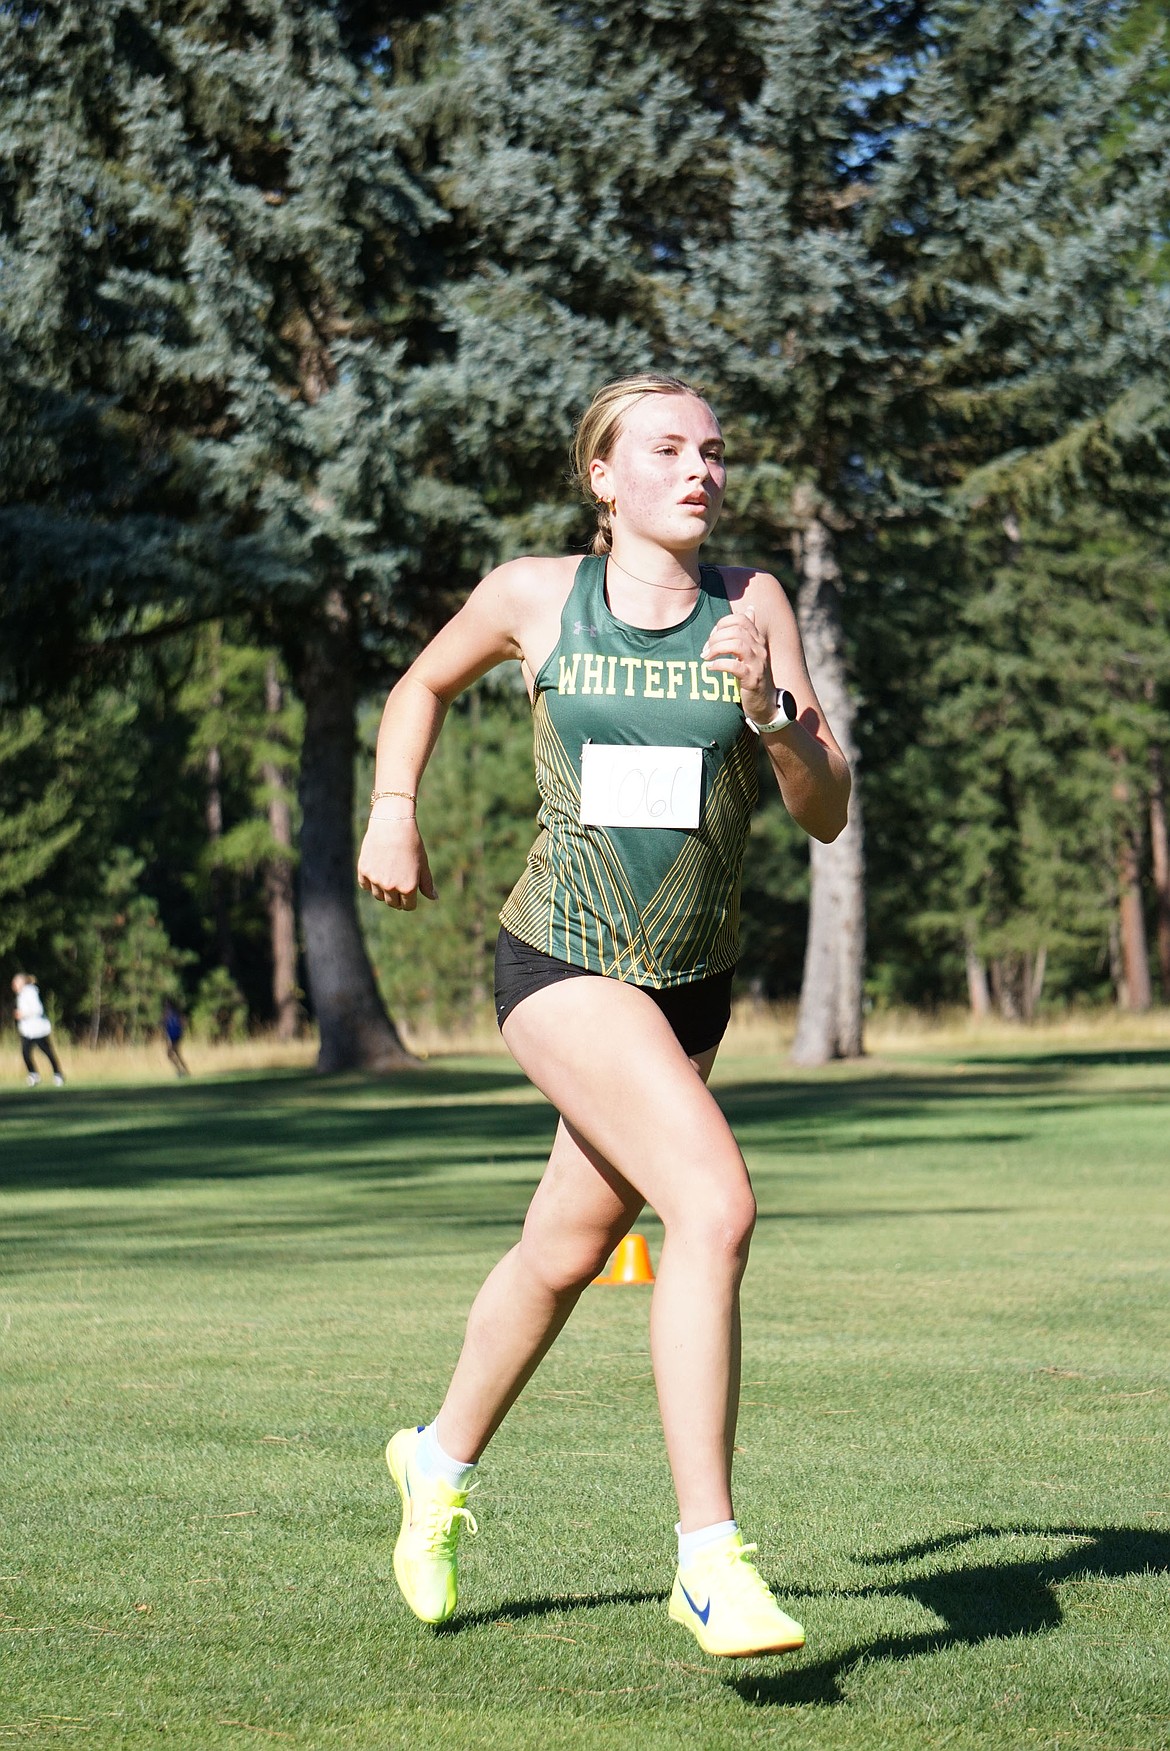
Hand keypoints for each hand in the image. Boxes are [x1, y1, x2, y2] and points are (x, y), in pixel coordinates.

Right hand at [357, 817, 436, 909]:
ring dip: (384, 891)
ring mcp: (375, 880)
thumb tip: (434, 898)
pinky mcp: (363, 871)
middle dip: (397, 897)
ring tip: (389, 874)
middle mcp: (391, 887)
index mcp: (408, 888)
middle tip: (399, 882)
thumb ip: (427, 884)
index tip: (410, 891)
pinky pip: (366, 886)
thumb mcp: (423, 864)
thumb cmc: (412, 844)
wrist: (392, 824)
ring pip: (378, 896)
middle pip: (393, 903)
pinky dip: (371, 882)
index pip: (408, 906)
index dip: (410, 900)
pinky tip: (378, 871)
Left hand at [700, 604, 774, 724]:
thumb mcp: (752, 651)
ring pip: (736, 645)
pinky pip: (734, 666)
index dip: (722, 624)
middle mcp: (759, 649)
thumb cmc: (754, 675)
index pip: (741, 619)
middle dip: (716, 637)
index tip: (712, 636)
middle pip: (736, 630)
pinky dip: (719, 664)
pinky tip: (710, 668)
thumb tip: (750, 610)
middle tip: (705, 649)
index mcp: (757, 640)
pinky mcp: (752, 679)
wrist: (765, 703)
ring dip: (716, 648)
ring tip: (706, 657)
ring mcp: (757, 664)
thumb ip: (749, 632)